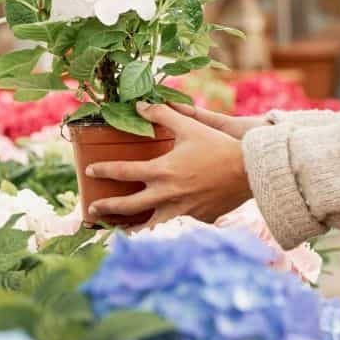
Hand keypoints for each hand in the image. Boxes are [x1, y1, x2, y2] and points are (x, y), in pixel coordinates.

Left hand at [86, 102, 253, 226]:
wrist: (248, 171)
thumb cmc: (218, 146)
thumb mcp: (190, 126)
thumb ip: (162, 115)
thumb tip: (140, 106)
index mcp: (161, 171)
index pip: (122, 172)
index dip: (103, 171)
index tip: (90, 172)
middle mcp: (167, 194)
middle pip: (128, 206)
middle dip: (106, 208)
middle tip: (92, 209)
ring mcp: (182, 210)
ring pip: (151, 225)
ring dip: (132, 229)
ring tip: (120, 233)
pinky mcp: (198, 218)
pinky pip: (180, 222)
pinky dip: (169, 224)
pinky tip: (164, 225)